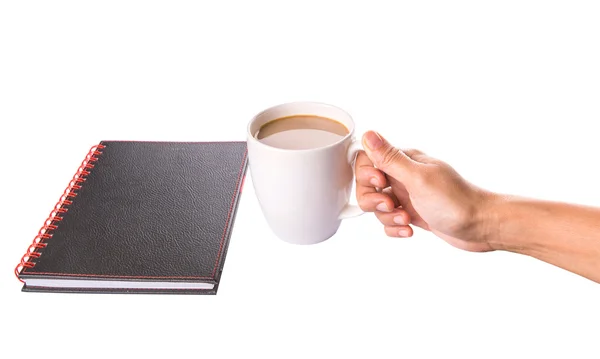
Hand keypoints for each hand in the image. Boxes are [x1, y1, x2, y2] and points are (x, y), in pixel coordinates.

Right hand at [355, 131, 495, 251]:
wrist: (482, 227)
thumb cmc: (456, 201)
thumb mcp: (418, 178)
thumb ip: (390, 158)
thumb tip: (368, 133)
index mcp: (405, 161)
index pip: (368, 158)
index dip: (366, 173)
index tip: (380, 183)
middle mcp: (404, 175)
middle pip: (367, 184)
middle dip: (373, 198)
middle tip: (392, 204)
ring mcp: (407, 195)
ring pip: (377, 205)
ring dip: (386, 216)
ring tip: (405, 219)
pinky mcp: (412, 213)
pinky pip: (389, 220)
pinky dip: (394, 228)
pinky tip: (409, 229)